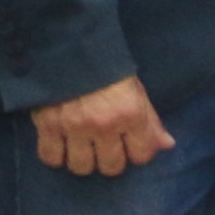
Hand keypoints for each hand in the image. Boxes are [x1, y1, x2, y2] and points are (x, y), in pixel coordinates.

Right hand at [30, 75, 170, 176]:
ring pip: (81, 167)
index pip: (141, 155)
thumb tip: (167, 145)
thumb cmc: (107, 69)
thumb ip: (151, 121)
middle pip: (111, 167)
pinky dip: (56, 157)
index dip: (137, 153)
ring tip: (82, 149)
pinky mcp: (47, 125)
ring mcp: (73, 127)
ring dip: (83, 161)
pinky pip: (51, 157)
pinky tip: (61, 147)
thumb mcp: (136, 90)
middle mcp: (103, 125)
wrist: (68, 48)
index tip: (130, 146)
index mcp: (130, 114)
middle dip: (111, 161)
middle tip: (105, 149)